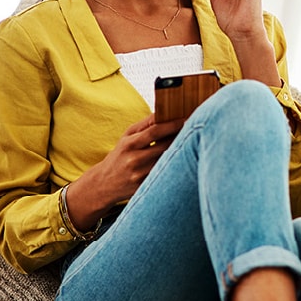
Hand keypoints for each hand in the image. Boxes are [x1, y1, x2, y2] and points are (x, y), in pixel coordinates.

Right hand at [65, 114, 184, 228]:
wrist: (104, 184)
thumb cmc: (119, 156)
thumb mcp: (126, 137)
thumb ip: (144, 126)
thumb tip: (164, 113)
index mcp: (129, 143)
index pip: (154, 130)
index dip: (173, 123)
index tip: (187, 117)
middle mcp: (134, 159)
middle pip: (165, 145)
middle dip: (181, 136)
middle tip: (196, 128)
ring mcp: (140, 175)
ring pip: (167, 161)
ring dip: (181, 151)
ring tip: (192, 143)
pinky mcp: (145, 187)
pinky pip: (164, 175)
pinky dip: (175, 167)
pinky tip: (184, 161)